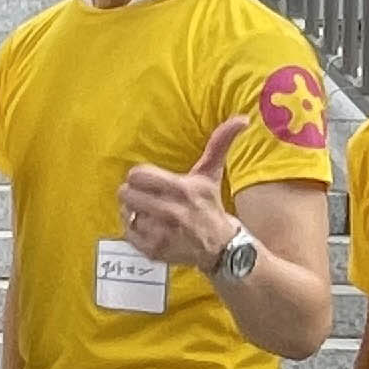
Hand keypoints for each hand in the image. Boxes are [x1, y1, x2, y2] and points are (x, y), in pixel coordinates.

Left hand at [116, 119, 248, 276]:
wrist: (221, 247)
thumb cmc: (210, 205)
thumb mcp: (211, 174)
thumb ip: (220, 143)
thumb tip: (243, 118)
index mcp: (182, 190)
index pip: (137, 175)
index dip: (140, 176)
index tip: (151, 181)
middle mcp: (171, 212)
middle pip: (125, 194)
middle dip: (134, 193)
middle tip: (147, 196)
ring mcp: (162, 234)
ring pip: (125, 213)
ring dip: (134, 212)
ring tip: (151, 213)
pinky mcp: (154, 251)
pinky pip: (127, 233)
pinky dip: (135, 230)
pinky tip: (151, 228)